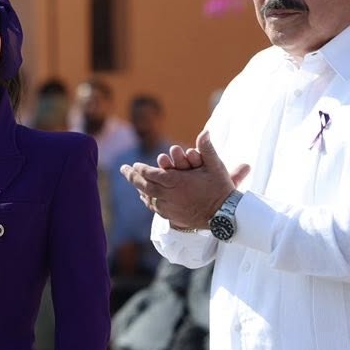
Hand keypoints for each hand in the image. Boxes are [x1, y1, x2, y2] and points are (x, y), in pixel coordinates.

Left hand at [121, 128, 246, 229]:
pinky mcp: (173, 217)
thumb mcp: (216, 166)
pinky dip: (148, 201)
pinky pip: (155, 208)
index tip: (134, 164)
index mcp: (177, 182)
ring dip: (139, 189)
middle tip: (124, 170)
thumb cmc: (221, 190)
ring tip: (134, 182)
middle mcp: (170, 196)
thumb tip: (205, 131)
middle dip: (133, 177)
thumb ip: (207, 148)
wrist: (224, 216)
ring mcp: (170, 208)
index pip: (152, 174)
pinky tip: (145, 197)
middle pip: (144, 186)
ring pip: (148, 198)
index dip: (141, 169)